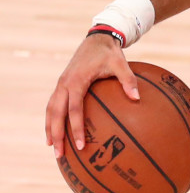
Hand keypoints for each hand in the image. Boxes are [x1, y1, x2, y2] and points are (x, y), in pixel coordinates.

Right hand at [45, 34, 138, 156]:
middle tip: (59, 154)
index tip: (80, 145)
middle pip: (55, 114)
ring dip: (50, 129)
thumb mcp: (121, 64)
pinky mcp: (62, 85)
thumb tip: (136, 98)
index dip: (76, 128)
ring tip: (52, 147)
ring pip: (50, 110)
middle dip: (56, 134)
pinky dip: (51, 119)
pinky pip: (53, 105)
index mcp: (76, 81)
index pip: (74, 110)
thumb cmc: (110, 53)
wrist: (97, 39)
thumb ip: (128, 81)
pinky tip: (54, 131)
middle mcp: (64, 84)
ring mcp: (61, 84)